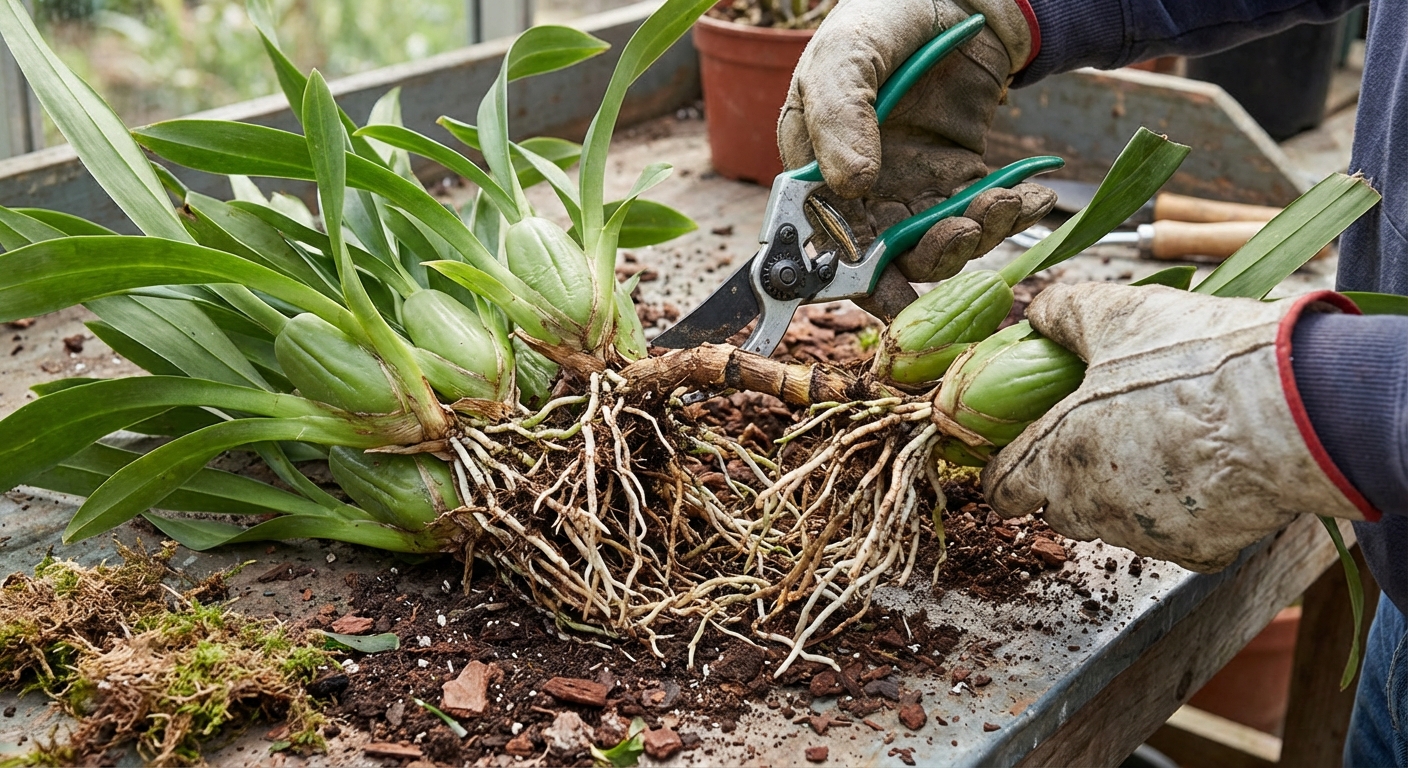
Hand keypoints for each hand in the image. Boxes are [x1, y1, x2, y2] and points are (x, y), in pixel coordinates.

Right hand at [778, 0, 1055, 319]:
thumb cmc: (883, 13)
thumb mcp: (847, 55)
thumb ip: (839, 115)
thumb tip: (851, 185)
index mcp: (815, 163)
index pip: (823, 234)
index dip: (849, 268)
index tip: (884, 278)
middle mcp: (858, 186)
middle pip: (882, 253)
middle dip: (925, 256)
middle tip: (960, 233)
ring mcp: (909, 184)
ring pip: (935, 241)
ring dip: (972, 236)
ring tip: (1002, 203)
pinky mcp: (957, 177)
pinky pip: (978, 214)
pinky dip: (1008, 215)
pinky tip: (1030, 197)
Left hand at [981, 283, 1373, 572]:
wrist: (1297, 408)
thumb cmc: (1197, 360)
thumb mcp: (1117, 315)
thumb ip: (1064, 314)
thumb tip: (1039, 310)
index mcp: (1057, 458)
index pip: (1003, 489)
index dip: (1006, 465)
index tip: (1020, 445)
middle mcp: (1093, 510)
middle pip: (1057, 507)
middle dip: (1065, 476)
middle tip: (1099, 429)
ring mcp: (1147, 537)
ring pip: (1114, 522)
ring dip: (1123, 490)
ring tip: (1161, 438)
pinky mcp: (1201, 551)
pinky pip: (1175, 534)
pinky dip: (1181, 506)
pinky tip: (1204, 465)